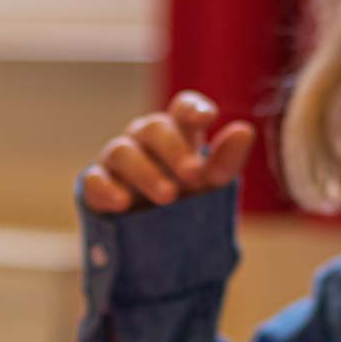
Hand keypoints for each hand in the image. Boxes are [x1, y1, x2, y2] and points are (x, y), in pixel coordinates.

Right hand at [81, 90, 255, 213]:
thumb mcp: (211, 181)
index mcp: (178, 132)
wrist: (156, 233)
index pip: (183, 108)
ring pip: (122, 152)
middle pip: (153, 128)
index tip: (206, 118)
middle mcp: (145, 139)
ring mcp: (118, 160)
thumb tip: (245, 130)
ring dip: (146, 173)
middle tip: (193, 174)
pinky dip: (107, 189)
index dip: (193, 108)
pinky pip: (95, 180)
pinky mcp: (98, 185)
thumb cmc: (187, 195)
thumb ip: (227, 159)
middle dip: (174, 150)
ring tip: (168, 197)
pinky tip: (122, 203)